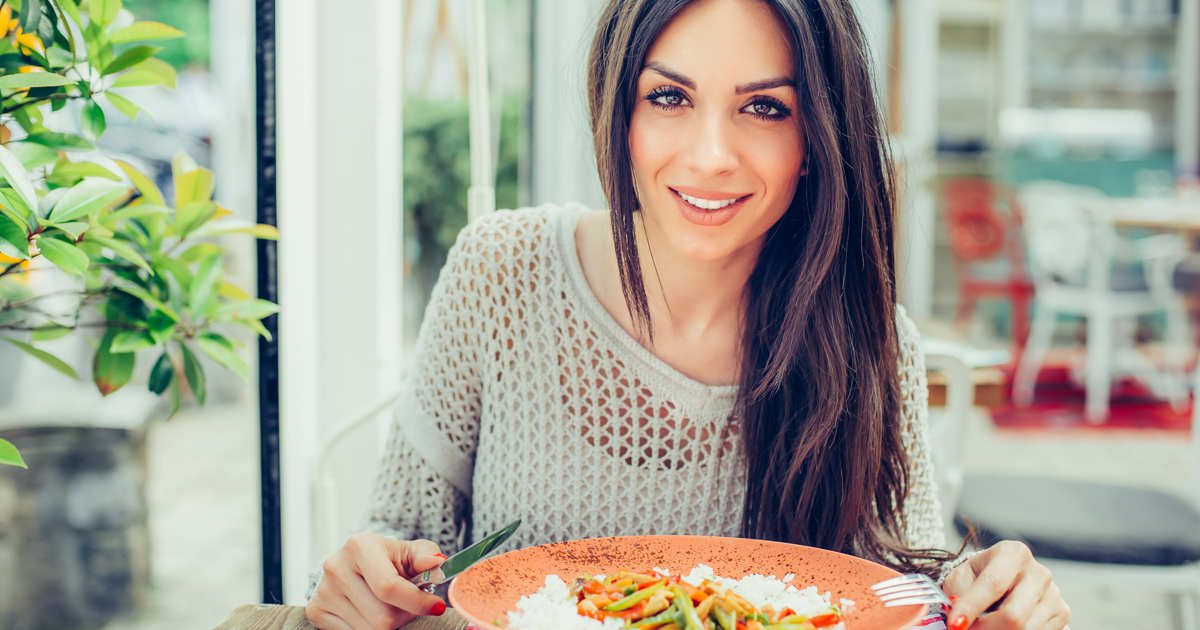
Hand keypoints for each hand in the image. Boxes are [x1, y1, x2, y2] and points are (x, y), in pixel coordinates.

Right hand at [306, 533, 448, 629]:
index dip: (417, 602)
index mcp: (360, 546)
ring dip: (388, 625)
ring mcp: (323, 591)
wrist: (356, 563)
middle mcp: (336, 566)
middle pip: (381, 617)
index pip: (389, 587)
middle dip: (404, 616)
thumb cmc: (390, 559)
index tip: (437, 607)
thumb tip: (437, 562)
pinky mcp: (315, 611)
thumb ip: (427, 557)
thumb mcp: (411, 552)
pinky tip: (372, 612)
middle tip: (409, 606)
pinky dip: (369, 629)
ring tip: (390, 607)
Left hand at [942, 540, 1070, 629]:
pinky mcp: (1062, 613)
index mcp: (1012, 553)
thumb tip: (957, 616)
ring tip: (983, 626)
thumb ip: (958, 594)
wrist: (1001, 580)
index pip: (993, 584)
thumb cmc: (978, 577)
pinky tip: (1002, 626)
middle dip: (986, 629)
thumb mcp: (961, 578)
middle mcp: (1038, 572)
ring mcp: (1053, 593)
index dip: (971, 607)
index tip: (955, 625)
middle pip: (1013, 615)